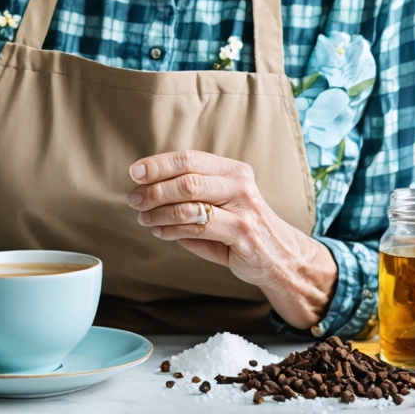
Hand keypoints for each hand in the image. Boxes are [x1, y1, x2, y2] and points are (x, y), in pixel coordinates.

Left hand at [128, 150, 336, 329]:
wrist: (280, 256)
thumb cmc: (243, 226)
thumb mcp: (223, 199)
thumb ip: (194, 191)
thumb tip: (148, 186)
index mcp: (233, 169)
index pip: (190, 158)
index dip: (159, 164)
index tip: (135, 172)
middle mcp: (240, 184)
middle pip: (188, 180)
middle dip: (154, 190)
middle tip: (134, 199)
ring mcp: (242, 209)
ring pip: (189, 205)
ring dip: (158, 213)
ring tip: (143, 218)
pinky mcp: (241, 234)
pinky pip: (197, 230)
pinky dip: (172, 231)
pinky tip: (159, 231)